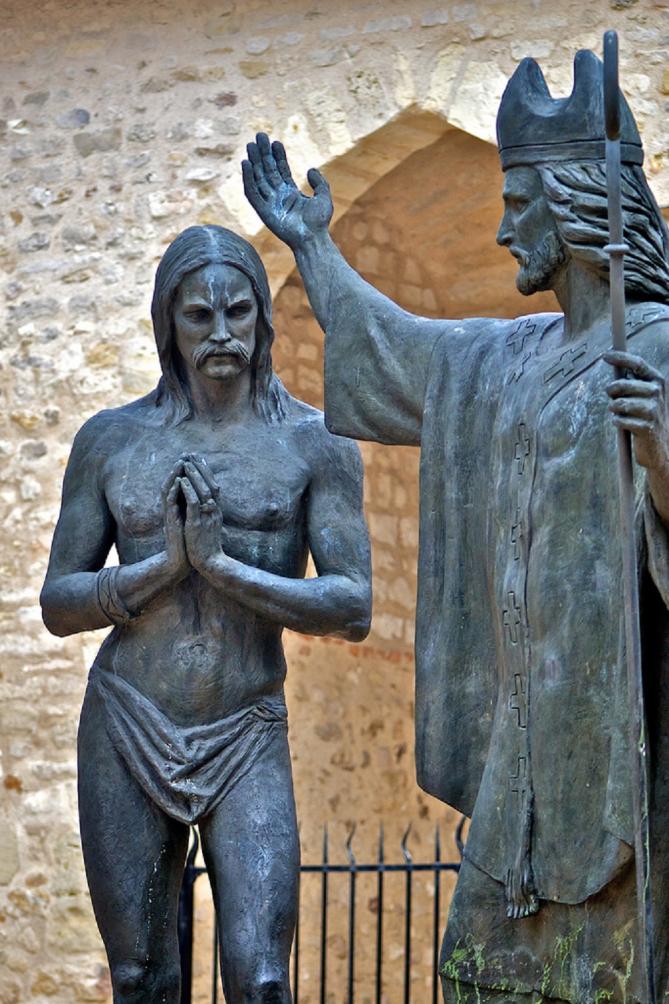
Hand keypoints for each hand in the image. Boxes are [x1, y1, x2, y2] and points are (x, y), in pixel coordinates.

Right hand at [161, 460, 188, 579]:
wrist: (183, 561)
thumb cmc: (190, 542)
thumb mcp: (194, 521)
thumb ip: (194, 508)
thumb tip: (203, 497)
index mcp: (180, 506)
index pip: (181, 484)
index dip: (186, 471)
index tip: (193, 457)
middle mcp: (173, 508)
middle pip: (173, 483)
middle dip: (179, 468)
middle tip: (184, 454)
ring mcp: (171, 514)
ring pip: (169, 490)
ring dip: (174, 476)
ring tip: (179, 463)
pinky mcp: (171, 522)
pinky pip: (170, 504)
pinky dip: (173, 492)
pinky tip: (178, 483)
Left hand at [179, 459, 225, 575]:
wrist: (209, 563)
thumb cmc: (207, 546)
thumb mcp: (209, 525)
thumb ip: (208, 512)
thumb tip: (206, 502)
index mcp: (216, 510)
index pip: (213, 486)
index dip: (206, 471)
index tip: (199, 458)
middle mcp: (214, 511)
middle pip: (210, 484)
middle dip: (200, 468)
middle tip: (191, 454)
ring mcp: (206, 516)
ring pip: (202, 491)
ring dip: (194, 475)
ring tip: (185, 463)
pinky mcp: (197, 523)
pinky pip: (194, 503)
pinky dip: (188, 490)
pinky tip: (181, 481)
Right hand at [242, 132, 333, 249]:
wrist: (312, 238)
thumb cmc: (319, 222)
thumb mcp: (323, 197)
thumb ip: (319, 182)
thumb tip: (310, 169)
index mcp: (290, 194)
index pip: (280, 170)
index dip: (277, 156)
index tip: (275, 142)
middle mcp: (278, 197)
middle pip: (267, 171)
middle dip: (263, 154)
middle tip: (259, 136)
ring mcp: (269, 203)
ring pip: (258, 179)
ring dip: (254, 162)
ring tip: (251, 145)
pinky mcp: (263, 211)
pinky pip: (252, 193)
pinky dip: (248, 179)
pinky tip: (246, 164)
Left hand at [605, 350, 668, 471]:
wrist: (659, 445)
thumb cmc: (646, 415)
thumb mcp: (644, 394)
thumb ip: (632, 380)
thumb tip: (612, 359)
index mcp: (658, 381)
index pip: (638, 364)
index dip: (620, 358)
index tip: (604, 355)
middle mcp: (657, 393)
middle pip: (622, 384)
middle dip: (611, 390)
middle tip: (610, 395)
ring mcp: (653, 410)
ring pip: (618, 404)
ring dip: (613, 408)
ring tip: (618, 412)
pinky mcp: (646, 426)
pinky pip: (619, 420)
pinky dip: (617, 422)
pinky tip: (623, 424)